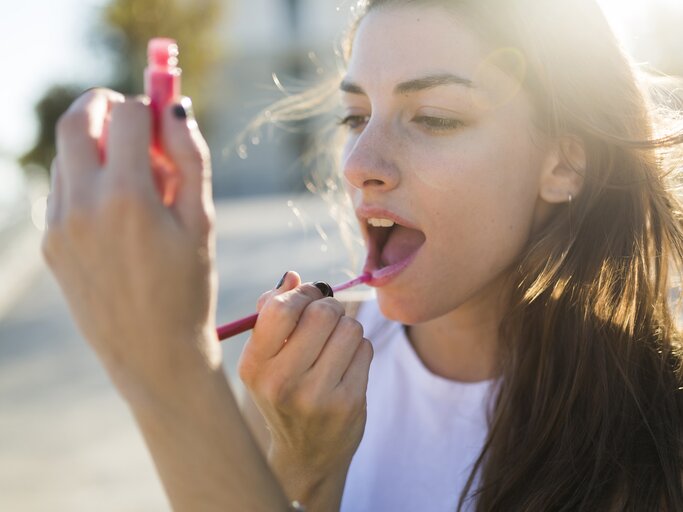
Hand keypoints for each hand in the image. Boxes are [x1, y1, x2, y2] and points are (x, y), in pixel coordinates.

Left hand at [43, 89, 219, 403]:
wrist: (153, 353)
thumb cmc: (189, 287)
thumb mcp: (203, 222)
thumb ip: (190, 158)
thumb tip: (174, 109)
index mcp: (127, 198)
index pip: (127, 115)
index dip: (149, 107)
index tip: (164, 118)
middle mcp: (82, 205)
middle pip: (75, 120)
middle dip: (104, 105)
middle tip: (131, 117)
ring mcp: (59, 226)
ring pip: (66, 155)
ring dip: (96, 145)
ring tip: (135, 179)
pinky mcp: (50, 244)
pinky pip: (62, 189)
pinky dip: (86, 179)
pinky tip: (118, 211)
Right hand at [238, 271, 372, 506]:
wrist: (306, 455)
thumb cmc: (284, 393)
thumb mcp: (264, 360)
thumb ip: (272, 313)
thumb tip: (293, 276)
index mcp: (254, 366)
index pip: (281, 308)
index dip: (302, 293)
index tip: (307, 297)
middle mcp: (281, 382)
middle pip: (322, 313)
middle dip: (329, 307)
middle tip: (327, 318)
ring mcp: (316, 395)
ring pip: (349, 328)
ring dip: (347, 329)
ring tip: (335, 346)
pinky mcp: (348, 403)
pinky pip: (365, 349)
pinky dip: (359, 350)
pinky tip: (346, 367)